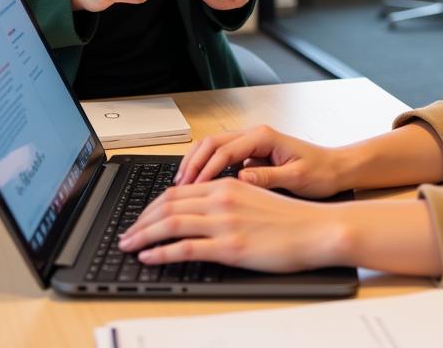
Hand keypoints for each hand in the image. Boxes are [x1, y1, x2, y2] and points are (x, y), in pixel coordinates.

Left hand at [117, 178, 346, 271]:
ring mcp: (224, 222)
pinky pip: (184, 248)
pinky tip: (149, 257)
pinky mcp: (229, 247)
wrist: (316, 229)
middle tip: (126, 234)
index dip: (153, 205)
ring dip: (143, 235)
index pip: (178, 191)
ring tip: (128, 245)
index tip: (141, 217)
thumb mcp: (255, 198)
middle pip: (168, 205)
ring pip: (170, 224)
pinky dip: (160, 252)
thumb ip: (227, 200)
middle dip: (141, 220)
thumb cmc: (291, 218)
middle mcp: (222, 198)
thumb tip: (201, 210)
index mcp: (227, 184)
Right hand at [175, 125, 345, 197]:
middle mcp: (255, 135)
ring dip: (196, 163)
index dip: (206, 170)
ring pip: (213, 147)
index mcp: (264, 137)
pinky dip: (206, 167)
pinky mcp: (252, 153)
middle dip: (192, 163)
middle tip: (178, 187)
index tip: (192, 189)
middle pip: (212, 143)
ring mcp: (252, 143)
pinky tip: (198, 186)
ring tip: (181, 185)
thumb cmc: (321, 173)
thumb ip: (269, 177)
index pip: (225, 150)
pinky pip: (221, 156)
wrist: (336, 168)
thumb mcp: (297, 178)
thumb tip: (242, 179)